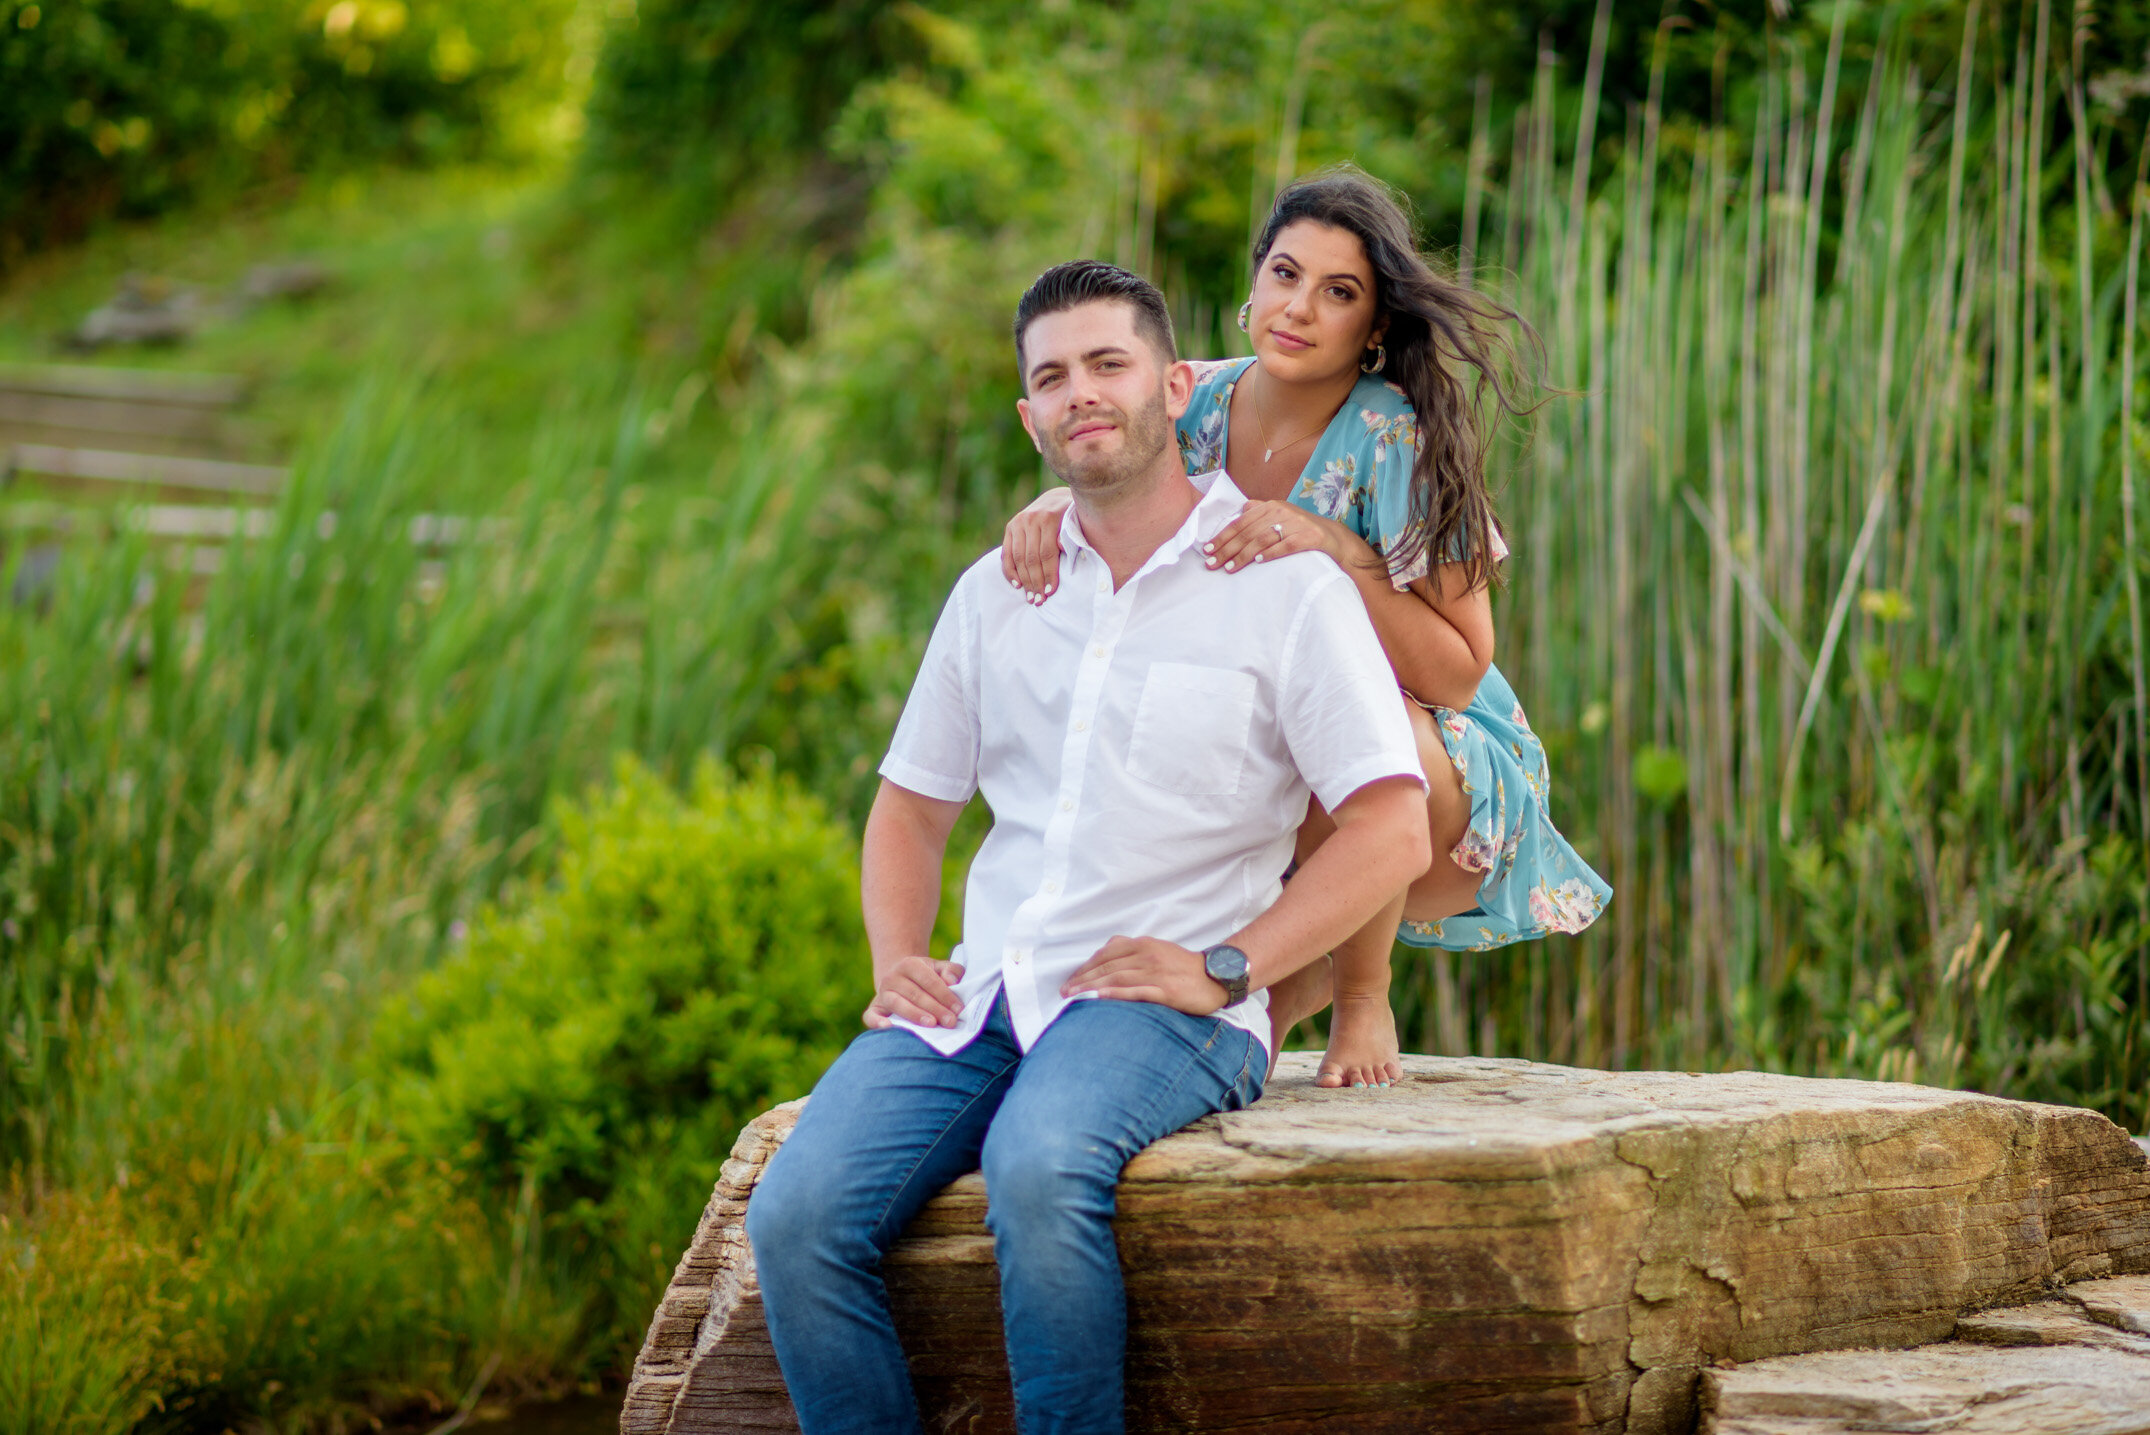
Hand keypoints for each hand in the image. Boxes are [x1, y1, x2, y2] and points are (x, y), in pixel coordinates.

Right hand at [864, 956, 966, 1028]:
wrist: (900, 979)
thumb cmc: (926, 976)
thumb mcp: (939, 968)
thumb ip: (951, 970)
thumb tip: (951, 981)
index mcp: (910, 964)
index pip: (929, 980)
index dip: (945, 995)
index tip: (958, 1009)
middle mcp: (893, 977)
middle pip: (915, 994)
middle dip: (935, 1009)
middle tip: (950, 1022)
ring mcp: (882, 993)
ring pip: (897, 1004)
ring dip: (915, 1015)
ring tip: (931, 1024)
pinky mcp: (874, 1008)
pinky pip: (871, 1016)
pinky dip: (877, 1022)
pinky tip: (889, 1028)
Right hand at [999, 488, 1073, 603]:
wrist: (1055, 499)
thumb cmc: (1071, 516)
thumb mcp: (1076, 522)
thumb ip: (1071, 536)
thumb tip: (1061, 549)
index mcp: (1049, 517)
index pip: (1047, 553)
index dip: (1048, 574)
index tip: (1051, 591)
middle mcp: (1030, 519)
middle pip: (1031, 558)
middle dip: (1036, 582)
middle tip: (1039, 600)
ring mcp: (1018, 522)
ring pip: (1018, 558)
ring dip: (1024, 581)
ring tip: (1030, 597)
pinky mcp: (1010, 527)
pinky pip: (1007, 553)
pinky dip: (1010, 571)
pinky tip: (1017, 585)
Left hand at [1062, 936, 1226, 1015]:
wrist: (1217, 976)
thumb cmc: (1184, 966)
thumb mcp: (1157, 950)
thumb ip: (1133, 952)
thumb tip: (1106, 959)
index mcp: (1143, 945)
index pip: (1107, 954)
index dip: (1086, 967)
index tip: (1071, 980)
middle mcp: (1147, 956)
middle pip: (1107, 967)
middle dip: (1083, 979)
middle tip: (1065, 992)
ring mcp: (1157, 973)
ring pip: (1117, 979)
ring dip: (1092, 988)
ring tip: (1075, 997)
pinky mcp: (1166, 991)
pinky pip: (1138, 992)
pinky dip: (1117, 995)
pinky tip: (1101, 998)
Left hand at [1201, 500, 1348, 573]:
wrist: (1334, 538)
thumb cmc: (1300, 530)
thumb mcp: (1280, 517)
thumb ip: (1260, 513)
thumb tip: (1239, 511)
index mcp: (1271, 506)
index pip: (1241, 522)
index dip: (1223, 536)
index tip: (1207, 550)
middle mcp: (1282, 511)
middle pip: (1248, 532)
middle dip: (1227, 549)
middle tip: (1212, 564)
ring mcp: (1297, 523)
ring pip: (1263, 539)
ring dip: (1244, 555)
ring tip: (1230, 568)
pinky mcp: (1310, 537)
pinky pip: (1287, 545)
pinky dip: (1271, 553)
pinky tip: (1258, 562)